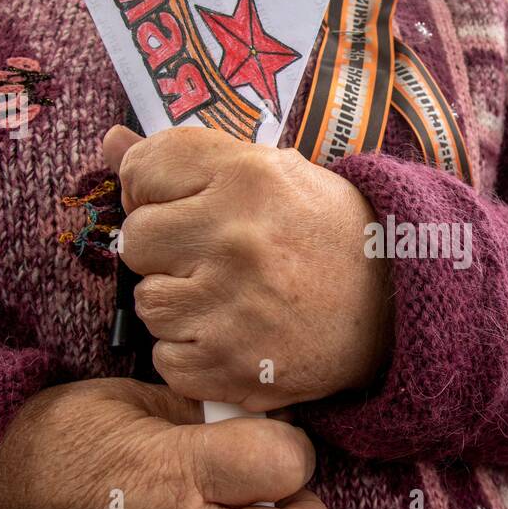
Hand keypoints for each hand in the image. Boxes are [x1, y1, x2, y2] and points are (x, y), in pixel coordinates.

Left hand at [103, 125, 393, 410]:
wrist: (398, 307)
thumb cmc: (329, 234)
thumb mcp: (271, 174)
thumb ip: (185, 160)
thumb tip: (109, 141)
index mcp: (248, 177)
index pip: (142, 170)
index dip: (152, 189)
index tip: (181, 204)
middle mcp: (237, 239)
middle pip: (135, 241)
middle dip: (164, 250)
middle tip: (210, 256)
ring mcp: (234, 308)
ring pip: (148, 303)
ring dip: (178, 303)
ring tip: (228, 296)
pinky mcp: (236, 367)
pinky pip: (166, 359)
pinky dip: (192, 353)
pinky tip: (232, 335)